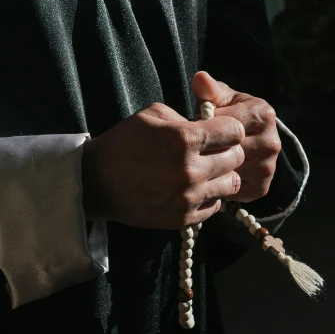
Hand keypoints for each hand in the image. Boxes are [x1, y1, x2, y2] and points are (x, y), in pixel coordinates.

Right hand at [81, 102, 244, 229]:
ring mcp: (188, 197)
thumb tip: (209, 125)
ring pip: (232, 184)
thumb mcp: (153, 115)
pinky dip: (210, 196)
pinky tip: (195, 187)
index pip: (235, 131)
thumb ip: (186, 118)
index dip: (228, 128)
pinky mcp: (183, 218)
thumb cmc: (124, 142)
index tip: (219, 130)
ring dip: (222, 174)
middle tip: (213, 149)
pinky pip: (216, 206)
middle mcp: (190, 169)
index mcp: (184, 138)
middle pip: (237, 157)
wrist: (96, 181)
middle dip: (228, 149)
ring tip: (206, 170)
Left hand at [192, 71, 280, 202]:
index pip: (228, 124)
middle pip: (230, 149)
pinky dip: (219, 183)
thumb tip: (200, 78)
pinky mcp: (262, 187)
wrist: (244, 136)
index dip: (207, 125)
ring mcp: (269, 166)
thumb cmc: (227, 112)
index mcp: (264, 114)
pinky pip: (234, 189)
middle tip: (194, 145)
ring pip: (230, 170)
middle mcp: (272, 142)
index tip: (196, 125)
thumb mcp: (219, 98)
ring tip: (200, 159)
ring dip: (212, 167)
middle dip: (209, 148)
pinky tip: (211, 174)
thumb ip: (209, 90)